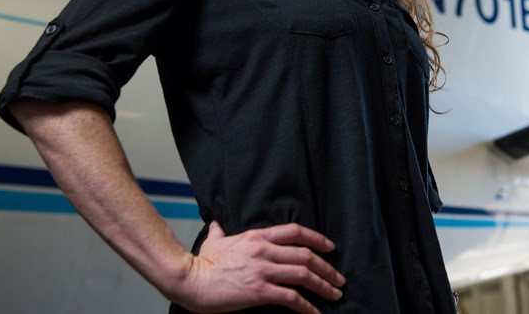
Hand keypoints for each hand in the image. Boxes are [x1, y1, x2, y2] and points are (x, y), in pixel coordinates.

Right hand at [170, 221, 345, 312]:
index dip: (317, 239)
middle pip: (305, 255)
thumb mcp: (214, 240)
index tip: (330, 248)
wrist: (190, 279)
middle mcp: (264, 250)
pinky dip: (307, 306)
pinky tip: (316, 313)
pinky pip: (291, 298)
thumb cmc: (201, 262)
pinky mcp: (259, 290)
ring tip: (335, 295)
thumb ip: (219, 231)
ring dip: (323, 286)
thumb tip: (216, 223)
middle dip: (327, 268)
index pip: (295, 232)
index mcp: (257, 236)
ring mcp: (263, 270)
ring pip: (303, 274)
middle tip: (339, 279)